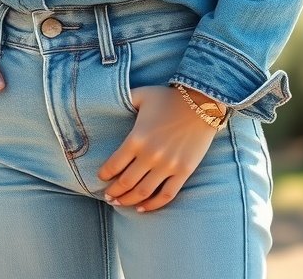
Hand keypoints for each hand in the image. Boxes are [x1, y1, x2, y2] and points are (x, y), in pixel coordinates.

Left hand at [97, 85, 216, 212]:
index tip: (100, 178)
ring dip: (128, 201)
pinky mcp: (183, 172)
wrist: (201, 103)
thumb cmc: (168, 97)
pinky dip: (152, 205)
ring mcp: (168, 165)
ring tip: (120, 203)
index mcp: (137, 138)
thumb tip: (108, 100)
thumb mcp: (142, 94)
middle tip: (107, 196)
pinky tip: (142, 208)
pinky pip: (166, 195)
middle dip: (113, 192)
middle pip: (126, 182)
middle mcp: (150, 155)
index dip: (104, 175)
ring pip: (143, 192)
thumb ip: (124, 99)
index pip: (114, 165)